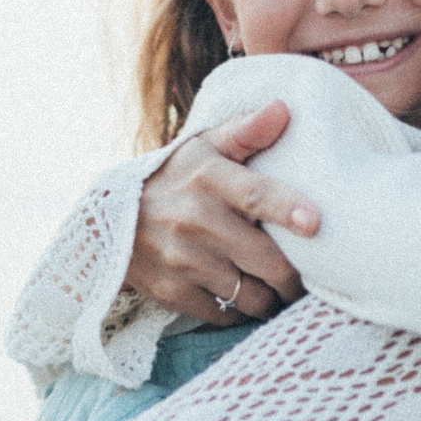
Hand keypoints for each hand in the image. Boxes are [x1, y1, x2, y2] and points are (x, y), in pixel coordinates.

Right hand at [126, 101, 324, 325]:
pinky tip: (240, 298)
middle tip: (305, 280)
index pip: (254, 194)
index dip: (287, 208)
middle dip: (295, 279)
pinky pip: (223, 313)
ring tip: (275, 292)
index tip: (315, 223)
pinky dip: (237, 311)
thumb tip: (286, 107)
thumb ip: (246, 131)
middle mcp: (195, 220)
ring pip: (251, 295)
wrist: (106, 220)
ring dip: (270, 299)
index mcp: (209, 179)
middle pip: (267, 261)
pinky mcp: (170, 290)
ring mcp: (182, 259)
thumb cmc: (173, 179)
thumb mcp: (202, 148)